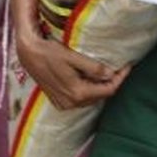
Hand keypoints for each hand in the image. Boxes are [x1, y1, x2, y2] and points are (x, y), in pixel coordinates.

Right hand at [9, 0, 130, 109]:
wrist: (28, 54)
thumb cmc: (49, 52)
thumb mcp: (73, 57)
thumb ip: (93, 68)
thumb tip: (111, 74)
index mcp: (77, 93)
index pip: (108, 90)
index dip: (120, 78)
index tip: (127, 66)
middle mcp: (71, 102)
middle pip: (100, 96)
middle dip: (111, 82)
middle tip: (119, 67)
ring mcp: (64, 104)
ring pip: (91, 99)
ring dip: (100, 87)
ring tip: (107, 71)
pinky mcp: (58, 101)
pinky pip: (80, 99)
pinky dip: (88, 90)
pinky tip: (90, 77)